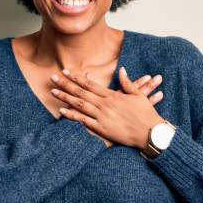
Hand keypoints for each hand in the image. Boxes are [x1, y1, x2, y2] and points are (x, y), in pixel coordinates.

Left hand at [50, 67, 164, 148]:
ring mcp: (102, 116)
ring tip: (53, 92)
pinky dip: (72, 116)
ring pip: (79, 105)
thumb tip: (122, 70)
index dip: (77, 78)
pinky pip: (83, 121)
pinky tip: (62, 111)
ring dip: (65, 97)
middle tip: (53, 78)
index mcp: (112, 95)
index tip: (66, 72)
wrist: (150, 133)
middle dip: (66, 84)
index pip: (90, 84)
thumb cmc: (146, 114)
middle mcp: (105, 104)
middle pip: (81, 92)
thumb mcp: (138, 95)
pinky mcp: (102, 129)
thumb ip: (127, 82)